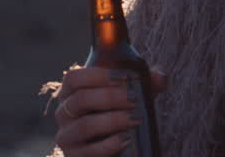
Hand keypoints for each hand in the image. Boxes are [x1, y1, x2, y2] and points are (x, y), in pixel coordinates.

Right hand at [54, 66, 168, 156]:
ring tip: (135, 119)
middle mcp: (64, 113)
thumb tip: (160, 77)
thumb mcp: (133, 94)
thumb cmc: (121, 112)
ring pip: (85, 125)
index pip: (74, 78)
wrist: (118, 147)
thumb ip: (146, 82)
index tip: (124, 77)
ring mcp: (66, 136)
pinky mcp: (74, 155)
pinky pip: (89, 151)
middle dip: (110, 97)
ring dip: (113, 120)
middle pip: (80, 99)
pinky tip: (127, 139)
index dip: (98, 75)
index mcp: (72, 92)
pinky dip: (110, 144)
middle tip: (134, 99)